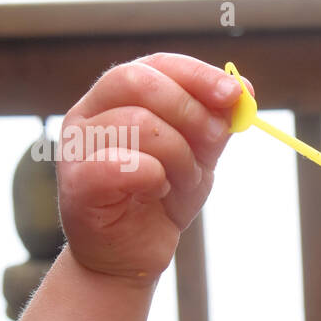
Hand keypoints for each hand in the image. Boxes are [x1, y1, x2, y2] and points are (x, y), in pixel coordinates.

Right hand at [56, 52, 251, 283]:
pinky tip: (157, 191)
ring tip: (182, 181)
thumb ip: (215, 121)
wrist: (134, 255)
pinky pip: (125, 165)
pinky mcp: (76, 184)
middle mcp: (88, 114)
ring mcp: (76, 148)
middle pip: (139, 83)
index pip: (155, 64)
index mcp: (116, 98)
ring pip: (140, 123)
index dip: (197, 75)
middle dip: (190, 110)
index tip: (235, 95)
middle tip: (213, 141)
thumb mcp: (198, 154)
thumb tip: (244, 88)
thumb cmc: (161, 198)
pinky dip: (155, 178)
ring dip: (180, 156)